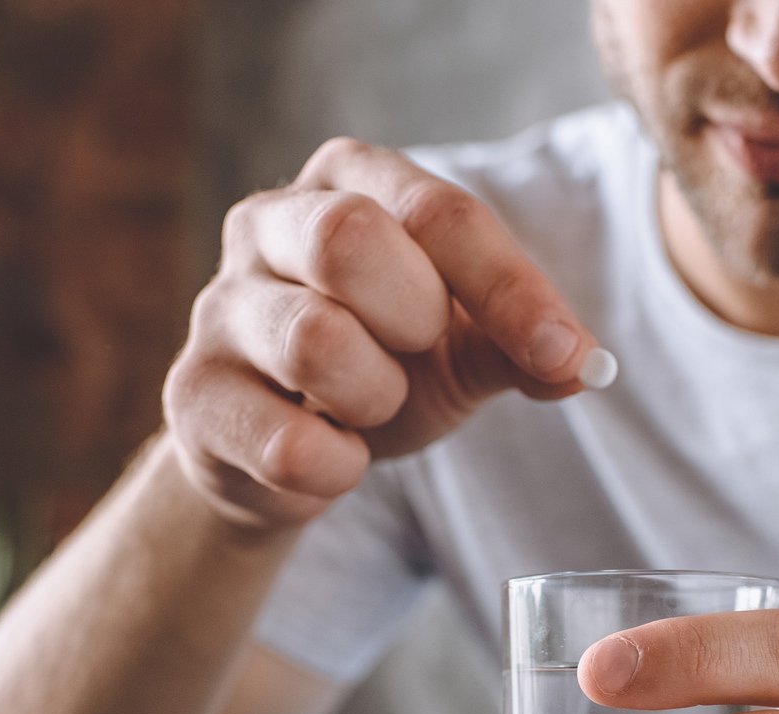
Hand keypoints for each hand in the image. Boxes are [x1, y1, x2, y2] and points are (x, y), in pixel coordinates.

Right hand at [163, 139, 605, 528]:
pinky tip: (335, 459)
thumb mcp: (464, 344)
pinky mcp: (194, 395)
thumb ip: (526, 344)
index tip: (568, 354)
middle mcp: (268, 221)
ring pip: (314, 341)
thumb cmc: (383, 366)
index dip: (511, 289)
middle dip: (414, 318)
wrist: (287, 451)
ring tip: (371, 407)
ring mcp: (219, 306)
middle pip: (348, 239)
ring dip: (376, 397)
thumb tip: (584, 364)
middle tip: (420, 354)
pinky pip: (286, 444)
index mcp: (349, 180)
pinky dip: (337, 468)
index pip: (439, 212)